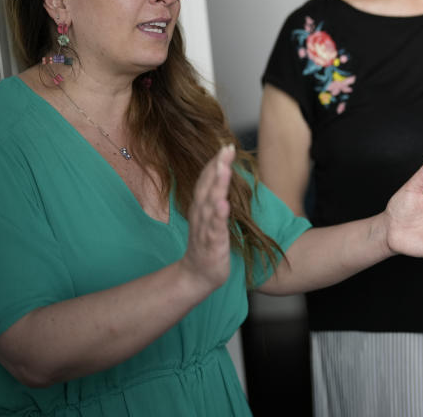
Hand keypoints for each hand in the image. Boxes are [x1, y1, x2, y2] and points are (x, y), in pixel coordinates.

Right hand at [180, 144, 234, 291]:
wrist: (197, 275)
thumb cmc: (207, 244)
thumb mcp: (211, 217)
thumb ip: (215, 197)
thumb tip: (224, 176)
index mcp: (201, 207)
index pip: (207, 180)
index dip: (215, 163)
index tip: (226, 147)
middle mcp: (200, 215)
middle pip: (207, 187)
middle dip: (216, 167)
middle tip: (225, 150)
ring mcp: (205, 229)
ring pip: (210, 204)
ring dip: (217, 186)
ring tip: (225, 170)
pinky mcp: (211, 244)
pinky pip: (215, 228)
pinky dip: (218, 216)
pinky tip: (224, 205)